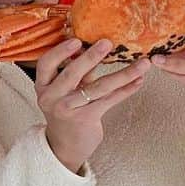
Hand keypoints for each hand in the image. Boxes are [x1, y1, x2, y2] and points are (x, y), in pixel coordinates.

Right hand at [36, 37, 149, 173]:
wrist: (65, 144)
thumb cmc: (66, 111)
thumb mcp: (63, 91)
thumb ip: (74, 72)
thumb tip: (92, 46)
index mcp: (43, 86)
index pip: (45, 64)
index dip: (60, 51)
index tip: (76, 40)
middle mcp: (51, 97)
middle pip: (72, 73)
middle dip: (91, 57)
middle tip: (108, 43)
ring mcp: (67, 109)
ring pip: (97, 87)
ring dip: (123, 74)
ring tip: (141, 64)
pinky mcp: (85, 119)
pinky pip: (109, 100)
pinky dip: (126, 90)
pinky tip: (139, 81)